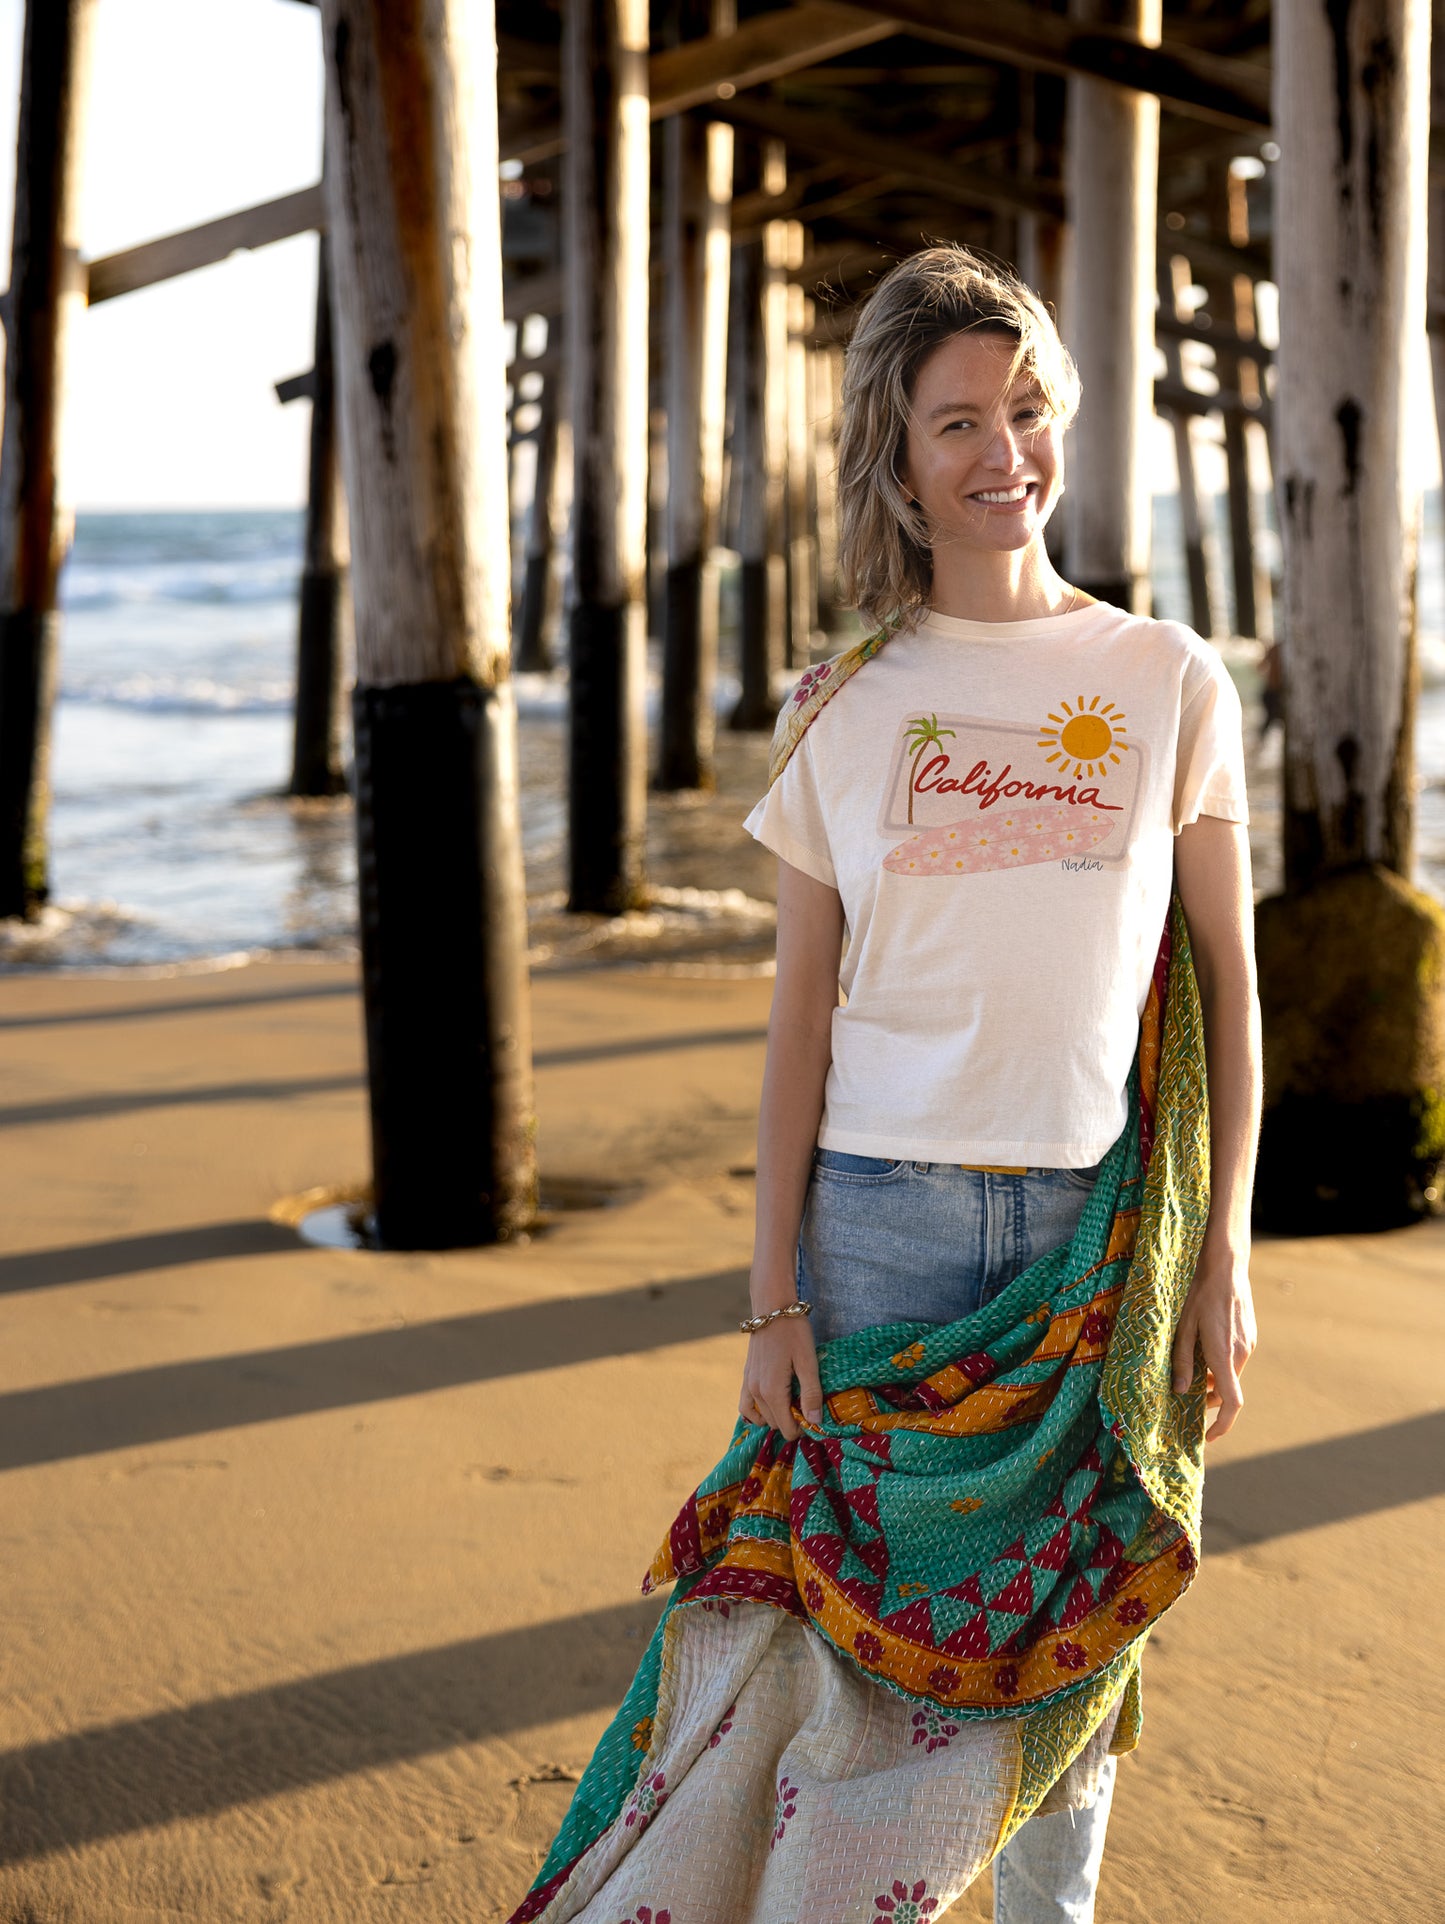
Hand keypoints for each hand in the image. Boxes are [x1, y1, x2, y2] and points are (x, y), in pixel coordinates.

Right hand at [739, 1314, 822, 1441]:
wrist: (771, 1307)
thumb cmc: (794, 1331)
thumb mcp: (808, 1362)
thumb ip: (811, 1394)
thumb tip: (814, 1422)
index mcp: (772, 1391)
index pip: (786, 1427)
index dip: (802, 1428)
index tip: (815, 1416)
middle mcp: (756, 1392)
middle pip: (774, 1424)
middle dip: (791, 1421)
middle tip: (808, 1404)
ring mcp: (747, 1384)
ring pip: (761, 1417)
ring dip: (776, 1416)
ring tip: (793, 1402)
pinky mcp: (745, 1376)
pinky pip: (746, 1406)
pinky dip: (757, 1412)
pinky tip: (772, 1404)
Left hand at [1171, 1246, 1256, 1441]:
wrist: (1225, 1267)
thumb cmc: (1199, 1295)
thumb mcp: (1183, 1328)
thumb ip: (1183, 1361)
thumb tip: (1180, 1391)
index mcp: (1224, 1355)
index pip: (1232, 1402)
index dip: (1222, 1424)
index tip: (1209, 1437)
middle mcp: (1241, 1354)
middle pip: (1228, 1390)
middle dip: (1210, 1401)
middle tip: (1186, 1402)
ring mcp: (1248, 1345)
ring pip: (1231, 1374)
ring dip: (1214, 1382)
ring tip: (1191, 1375)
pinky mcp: (1249, 1336)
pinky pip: (1235, 1360)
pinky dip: (1221, 1366)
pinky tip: (1203, 1353)